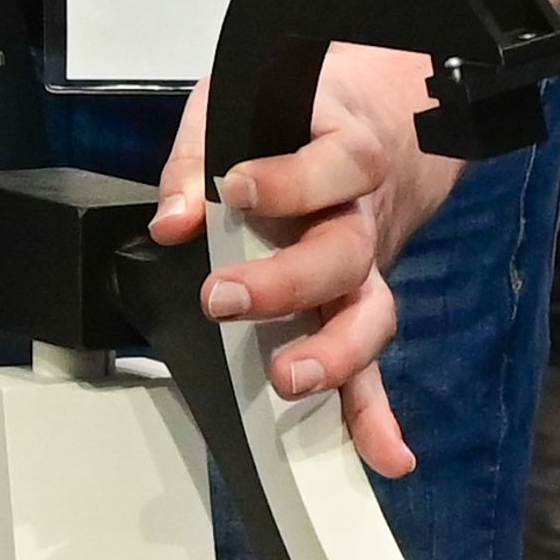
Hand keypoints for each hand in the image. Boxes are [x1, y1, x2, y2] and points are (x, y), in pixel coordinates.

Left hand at [152, 40, 454, 478]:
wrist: (386, 118)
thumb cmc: (301, 112)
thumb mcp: (241, 103)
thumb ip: (200, 156)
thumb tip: (173, 221)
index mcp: (343, 152)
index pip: (328, 166)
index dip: (288, 181)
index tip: (241, 191)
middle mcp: (361, 216)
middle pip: (344, 253)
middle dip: (287, 282)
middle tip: (225, 298)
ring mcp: (366, 269)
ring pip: (368, 314)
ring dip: (334, 355)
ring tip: (292, 380)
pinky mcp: (359, 309)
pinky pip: (374, 365)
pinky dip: (378, 415)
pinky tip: (384, 456)